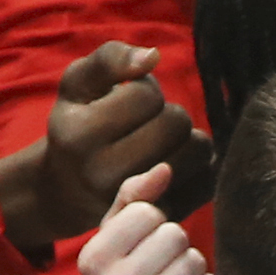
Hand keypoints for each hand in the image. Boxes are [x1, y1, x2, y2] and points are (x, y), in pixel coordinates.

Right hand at [0, 42, 211, 253]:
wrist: (68, 190)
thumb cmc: (78, 125)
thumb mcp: (78, 85)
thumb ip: (109, 59)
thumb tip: (153, 56)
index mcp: (79, 135)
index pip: (148, 96)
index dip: (147, 90)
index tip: (130, 101)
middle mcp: (103, 173)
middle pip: (176, 123)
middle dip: (170, 114)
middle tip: (151, 123)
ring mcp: (136, 202)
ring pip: (198, 151)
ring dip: (190, 139)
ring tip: (165, 143)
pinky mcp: (162, 218)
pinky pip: (207, 182)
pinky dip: (201, 167)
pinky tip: (178, 165)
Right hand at [75, 163, 205, 274]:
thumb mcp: (112, 235)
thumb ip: (133, 196)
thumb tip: (166, 169)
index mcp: (93, 258)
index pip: (146, 212)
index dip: (150, 223)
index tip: (138, 245)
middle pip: (173, 233)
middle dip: (170, 245)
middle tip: (155, 268)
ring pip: (193, 258)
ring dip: (187, 267)